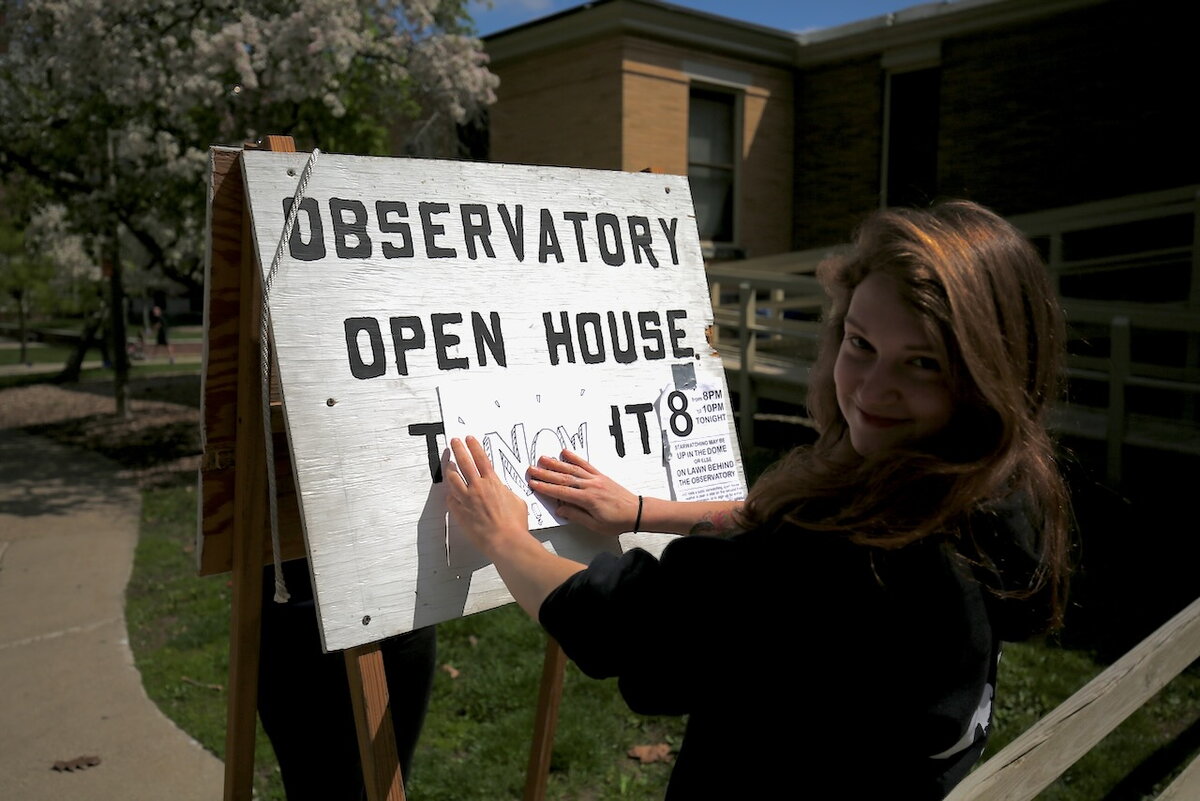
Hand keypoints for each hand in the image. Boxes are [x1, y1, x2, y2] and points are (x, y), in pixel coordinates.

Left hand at [445, 436, 530, 557]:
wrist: (505, 540)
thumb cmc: (514, 524)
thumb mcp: (517, 501)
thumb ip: (505, 492)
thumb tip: (501, 491)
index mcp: (492, 483)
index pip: (481, 459)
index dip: (474, 447)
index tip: (469, 439)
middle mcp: (477, 488)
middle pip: (464, 463)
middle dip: (458, 449)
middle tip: (454, 442)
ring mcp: (466, 500)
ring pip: (453, 479)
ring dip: (450, 469)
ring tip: (448, 463)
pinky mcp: (460, 512)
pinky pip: (451, 499)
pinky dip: (450, 494)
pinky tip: (450, 492)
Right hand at [527, 449, 639, 535]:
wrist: (636, 512)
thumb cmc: (617, 521)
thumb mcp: (595, 525)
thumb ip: (576, 516)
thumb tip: (560, 510)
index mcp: (587, 499)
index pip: (562, 492)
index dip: (546, 488)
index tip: (533, 484)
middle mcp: (590, 486)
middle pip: (563, 478)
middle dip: (546, 474)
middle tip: (531, 469)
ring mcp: (595, 479)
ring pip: (572, 469)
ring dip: (556, 463)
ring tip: (542, 458)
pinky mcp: (600, 476)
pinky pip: (585, 465)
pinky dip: (574, 458)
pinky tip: (565, 452)